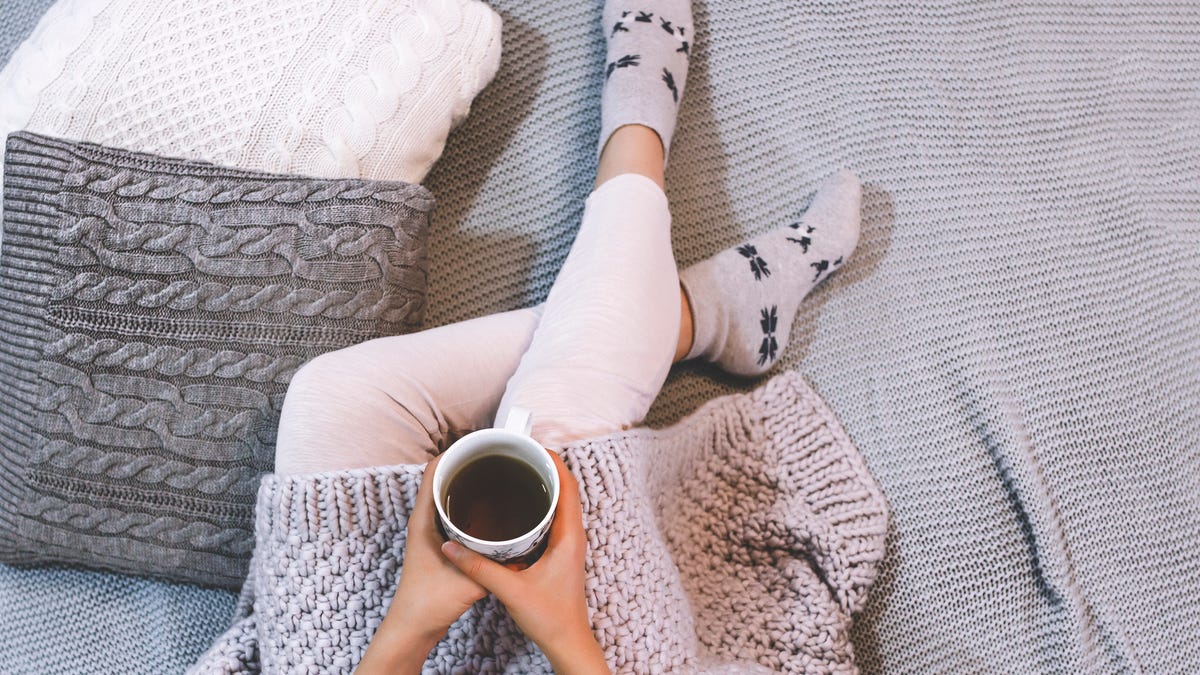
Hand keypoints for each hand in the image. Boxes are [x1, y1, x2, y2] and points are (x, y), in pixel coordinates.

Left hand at [357, 457, 486, 672]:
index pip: (433, 469)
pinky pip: (456, 511)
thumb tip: (524, 547)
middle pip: (443, 476)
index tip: (482, 443)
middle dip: (470, 463)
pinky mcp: (441, 542)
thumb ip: (493, 563)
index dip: (455, 451)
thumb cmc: (429, 601)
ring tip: (501, 476)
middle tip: (500, 457)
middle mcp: (425, 518)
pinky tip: (497, 511)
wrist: (414, 625)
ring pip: (450, 493)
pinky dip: (474, 504)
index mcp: (424, 518)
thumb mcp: (468, 579)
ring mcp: (432, 530)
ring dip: (472, 482)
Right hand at [441, 451, 609, 674]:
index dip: (552, 460)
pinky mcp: (561, 552)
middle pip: (565, 487)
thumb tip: (451, 546)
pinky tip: (519, 506)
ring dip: (543, 484)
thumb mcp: (510, 590)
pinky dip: (540, 504)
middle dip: (544, 466)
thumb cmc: (550, 618)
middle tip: (517, 453)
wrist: (567, 642)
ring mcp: (569, 543)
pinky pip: (554, 517)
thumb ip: (479, 568)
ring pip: (561, 502)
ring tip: (517, 470)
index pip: (568, 484)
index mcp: (569, 536)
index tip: (530, 445)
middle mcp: (573, 534)